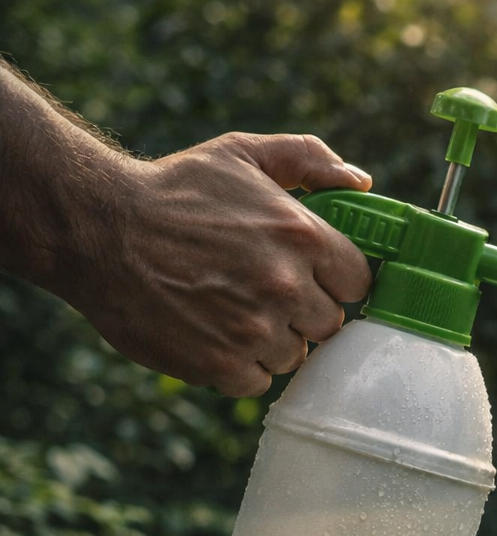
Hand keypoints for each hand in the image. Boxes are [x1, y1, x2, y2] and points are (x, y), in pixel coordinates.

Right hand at [81, 133, 374, 395]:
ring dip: (272, 340)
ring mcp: (254, 329)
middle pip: (329, 323)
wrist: (96, 229)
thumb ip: (308, 159)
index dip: (336, 280)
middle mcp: (286, 285)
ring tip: (234, 311)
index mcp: (302, 235)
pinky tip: (214, 334)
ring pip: (294, 355)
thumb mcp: (241, 154)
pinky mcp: (220, 364)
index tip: (314, 277)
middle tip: (266, 293)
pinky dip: (240, 365)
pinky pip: (258, 381)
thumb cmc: (173, 190)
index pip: (358, 281)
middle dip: (303, 311)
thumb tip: (361, 182)